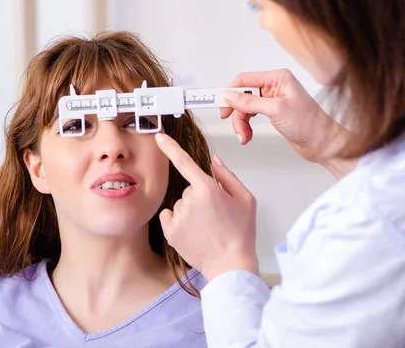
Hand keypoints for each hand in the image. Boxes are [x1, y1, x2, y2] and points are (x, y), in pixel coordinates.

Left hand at [154, 133, 258, 281]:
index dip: (170, 147)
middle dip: (200, 198)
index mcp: (207, 188)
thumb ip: (228, 176)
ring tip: (208, 228)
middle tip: (216, 216)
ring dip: (191, 211)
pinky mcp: (170, 231)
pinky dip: (178, 221)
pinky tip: (193, 232)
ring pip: (181, 204)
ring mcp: (178, 216)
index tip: (159, 137)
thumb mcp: (245, 200)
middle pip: (189, 189)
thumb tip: (214, 161)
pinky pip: (169, 216)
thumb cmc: (241, 234)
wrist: (230, 265)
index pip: (184, 161)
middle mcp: (189, 199)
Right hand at [221, 69, 343, 163]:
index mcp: (277, 78)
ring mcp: (273, 100)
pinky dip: (246, 127)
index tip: (217, 102)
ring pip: (245, 109)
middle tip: (235, 127)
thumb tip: (229, 95)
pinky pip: (251, 116)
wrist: (323, 143)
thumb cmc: (309, 124)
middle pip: (242, 96)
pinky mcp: (272, 113)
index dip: (229, 92)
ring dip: (241, 124)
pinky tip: (248, 135)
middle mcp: (274, 87)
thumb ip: (249, 102)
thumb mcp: (275, 110)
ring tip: (245, 137)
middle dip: (237, 114)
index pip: (244, 80)